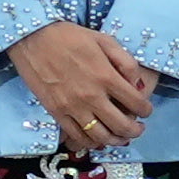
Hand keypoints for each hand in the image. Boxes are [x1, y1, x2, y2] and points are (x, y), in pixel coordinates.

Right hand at [11, 22, 157, 153]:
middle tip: (138, 129)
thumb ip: (125, 61)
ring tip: (121, 138)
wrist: (33, 38)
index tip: (146, 110)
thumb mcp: (104, 39)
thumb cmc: (69, 36)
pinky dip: (91, 142)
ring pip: (101, 136)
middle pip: (121, 125)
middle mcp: (92, 96)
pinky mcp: (57, 113)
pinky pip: (77, 136)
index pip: (136, 102)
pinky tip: (97, 139)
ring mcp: (73, 107)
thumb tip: (138, 85)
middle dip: (135, 130)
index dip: (146, 110)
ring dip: (116, 141)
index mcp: (106, 76)